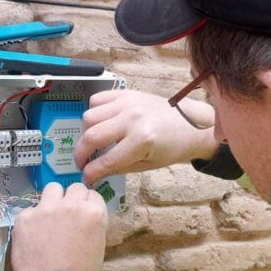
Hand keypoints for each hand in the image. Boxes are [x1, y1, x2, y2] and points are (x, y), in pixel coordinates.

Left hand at [11, 182, 107, 270]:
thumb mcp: (98, 244)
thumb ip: (91, 223)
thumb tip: (82, 217)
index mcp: (94, 213)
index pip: (92, 195)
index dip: (86, 205)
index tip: (81, 214)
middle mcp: (71, 205)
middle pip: (74, 188)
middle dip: (71, 199)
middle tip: (66, 216)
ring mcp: (47, 208)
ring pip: (51, 189)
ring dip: (52, 200)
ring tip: (48, 218)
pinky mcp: (25, 216)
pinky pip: (30, 210)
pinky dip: (32, 221)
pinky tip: (32, 237)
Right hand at [74, 89, 218, 185]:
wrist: (190, 124)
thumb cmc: (172, 147)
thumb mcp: (147, 165)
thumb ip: (118, 168)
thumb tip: (94, 173)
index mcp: (141, 140)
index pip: (106, 160)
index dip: (91, 172)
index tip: (85, 177)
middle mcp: (132, 119)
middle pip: (91, 136)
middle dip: (81, 154)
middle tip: (82, 162)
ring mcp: (128, 103)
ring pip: (89, 116)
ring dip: (87, 132)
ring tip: (95, 142)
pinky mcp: (126, 93)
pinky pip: (97, 99)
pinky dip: (94, 112)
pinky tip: (101, 123)